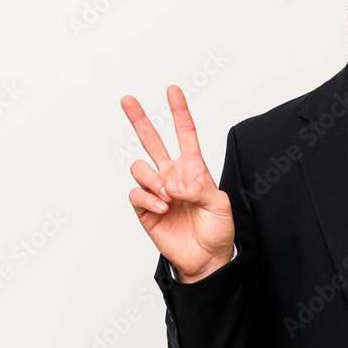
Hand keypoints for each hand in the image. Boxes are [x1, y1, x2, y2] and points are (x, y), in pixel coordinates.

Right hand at [121, 85, 233, 282]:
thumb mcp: (219, 204)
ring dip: (153, 180)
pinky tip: (162, 208)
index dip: (179, 112)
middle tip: (128, 100)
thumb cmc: (217, 228)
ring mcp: (156, 191)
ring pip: (140, 168)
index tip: (173, 90)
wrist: (206, 257)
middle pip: (152, 141)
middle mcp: (171, 175)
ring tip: (168, 197)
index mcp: (193, 168)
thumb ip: (198, 189)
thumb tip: (172, 184)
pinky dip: (149, 199)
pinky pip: (137, 194)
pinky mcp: (145, 210)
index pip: (185, 134)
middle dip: (140, 120)